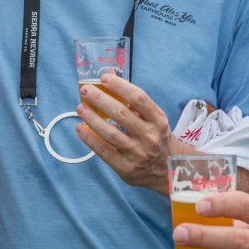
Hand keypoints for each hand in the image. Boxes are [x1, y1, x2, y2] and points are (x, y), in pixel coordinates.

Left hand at [75, 73, 174, 191]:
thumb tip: (110, 80)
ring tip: (80, 108)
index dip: (120, 86)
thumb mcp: (155, 120)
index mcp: (158, 120)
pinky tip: (80, 128)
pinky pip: (103, 151)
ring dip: (91, 118)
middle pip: (121, 113)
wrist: (168, 170)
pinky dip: (89, 138)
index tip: (105, 78)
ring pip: (109, 133)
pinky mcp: (125, 167)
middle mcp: (149, 136)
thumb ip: (136, 104)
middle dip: (100, 99)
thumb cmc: (157, 138)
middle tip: (86, 91)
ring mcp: (137, 153)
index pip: (138, 98)